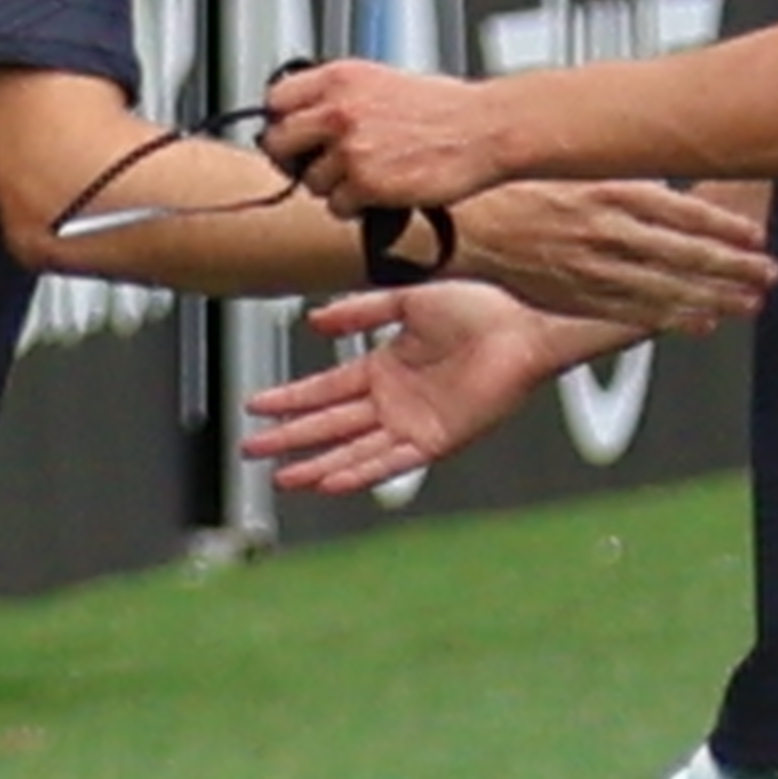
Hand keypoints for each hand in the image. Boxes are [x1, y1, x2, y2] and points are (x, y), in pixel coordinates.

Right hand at [245, 280, 578, 498]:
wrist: (525, 323)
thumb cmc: (481, 305)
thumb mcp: (407, 298)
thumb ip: (360, 311)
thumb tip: (314, 320)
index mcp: (386, 366)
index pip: (325, 389)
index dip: (290, 399)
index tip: (256, 405)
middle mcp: (395, 399)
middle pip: (330, 424)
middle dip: (289, 437)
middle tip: (252, 449)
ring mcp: (414, 422)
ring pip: (353, 450)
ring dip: (317, 464)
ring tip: (282, 477)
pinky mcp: (437, 440)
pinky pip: (393, 462)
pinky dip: (361, 472)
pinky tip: (331, 480)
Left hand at [262, 55, 524, 212]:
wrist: (486, 130)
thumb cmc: (447, 109)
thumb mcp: (385, 82)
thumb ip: (342, 97)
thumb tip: (308, 119)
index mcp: (341, 77)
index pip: (277, 100)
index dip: (284, 123)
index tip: (294, 135)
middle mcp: (338, 109)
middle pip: (279, 144)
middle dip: (296, 160)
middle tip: (319, 167)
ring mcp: (350, 148)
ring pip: (310, 182)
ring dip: (333, 187)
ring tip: (368, 178)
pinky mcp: (365, 183)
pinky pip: (336, 207)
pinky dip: (356, 207)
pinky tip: (381, 193)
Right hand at [457, 177, 774, 335]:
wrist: (456, 220)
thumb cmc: (508, 185)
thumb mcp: (567, 160)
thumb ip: (616, 170)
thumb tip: (659, 170)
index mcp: (605, 191)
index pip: (681, 211)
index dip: (724, 227)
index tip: (757, 236)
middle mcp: (605, 232)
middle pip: (684, 253)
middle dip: (732, 266)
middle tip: (768, 274)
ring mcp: (591, 268)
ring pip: (665, 287)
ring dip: (712, 296)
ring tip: (748, 303)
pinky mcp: (574, 295)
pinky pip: (630, 311)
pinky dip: (669, 318)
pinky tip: (698, 322)